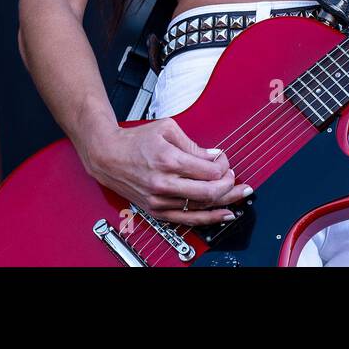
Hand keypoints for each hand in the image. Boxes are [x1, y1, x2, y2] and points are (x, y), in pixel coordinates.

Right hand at [80, 119, 252, 226]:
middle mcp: (164, 183)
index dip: (224, 167)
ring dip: (225, 203)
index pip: (209, 171)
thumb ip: (193, 145)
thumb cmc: (136, 141)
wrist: (108, 156)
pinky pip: (187, 219)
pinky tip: (224, 214)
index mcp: (168, 160)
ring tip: (239, 197)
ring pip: (200, 208)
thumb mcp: (167, 129)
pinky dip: (208, 218)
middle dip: (229, 186)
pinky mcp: (156, 210)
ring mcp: (159, 200)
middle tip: (236, 179)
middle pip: (208, 192)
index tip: (225, 161)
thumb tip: (214, 156)